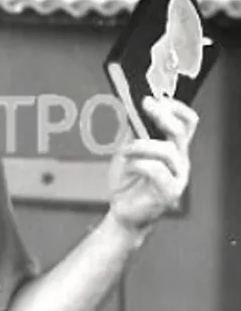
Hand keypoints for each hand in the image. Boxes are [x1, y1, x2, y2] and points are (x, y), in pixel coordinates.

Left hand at [107, 96, 198, 237]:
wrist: (123, 211)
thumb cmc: (127, 181)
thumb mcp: (127, 151)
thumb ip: (132, 132)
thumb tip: (129, 109)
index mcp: (173, 148)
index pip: (187, 123)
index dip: (175, 108)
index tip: (152, 99)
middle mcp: (179, 161)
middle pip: (181, 132)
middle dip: (163, 115)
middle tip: (145, 106)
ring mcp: (177, 177)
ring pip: (167, 150)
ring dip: (142, 145)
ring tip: (125, 150)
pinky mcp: (169, 192)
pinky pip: (157, 170)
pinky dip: (139, 163)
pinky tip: (128, 166)